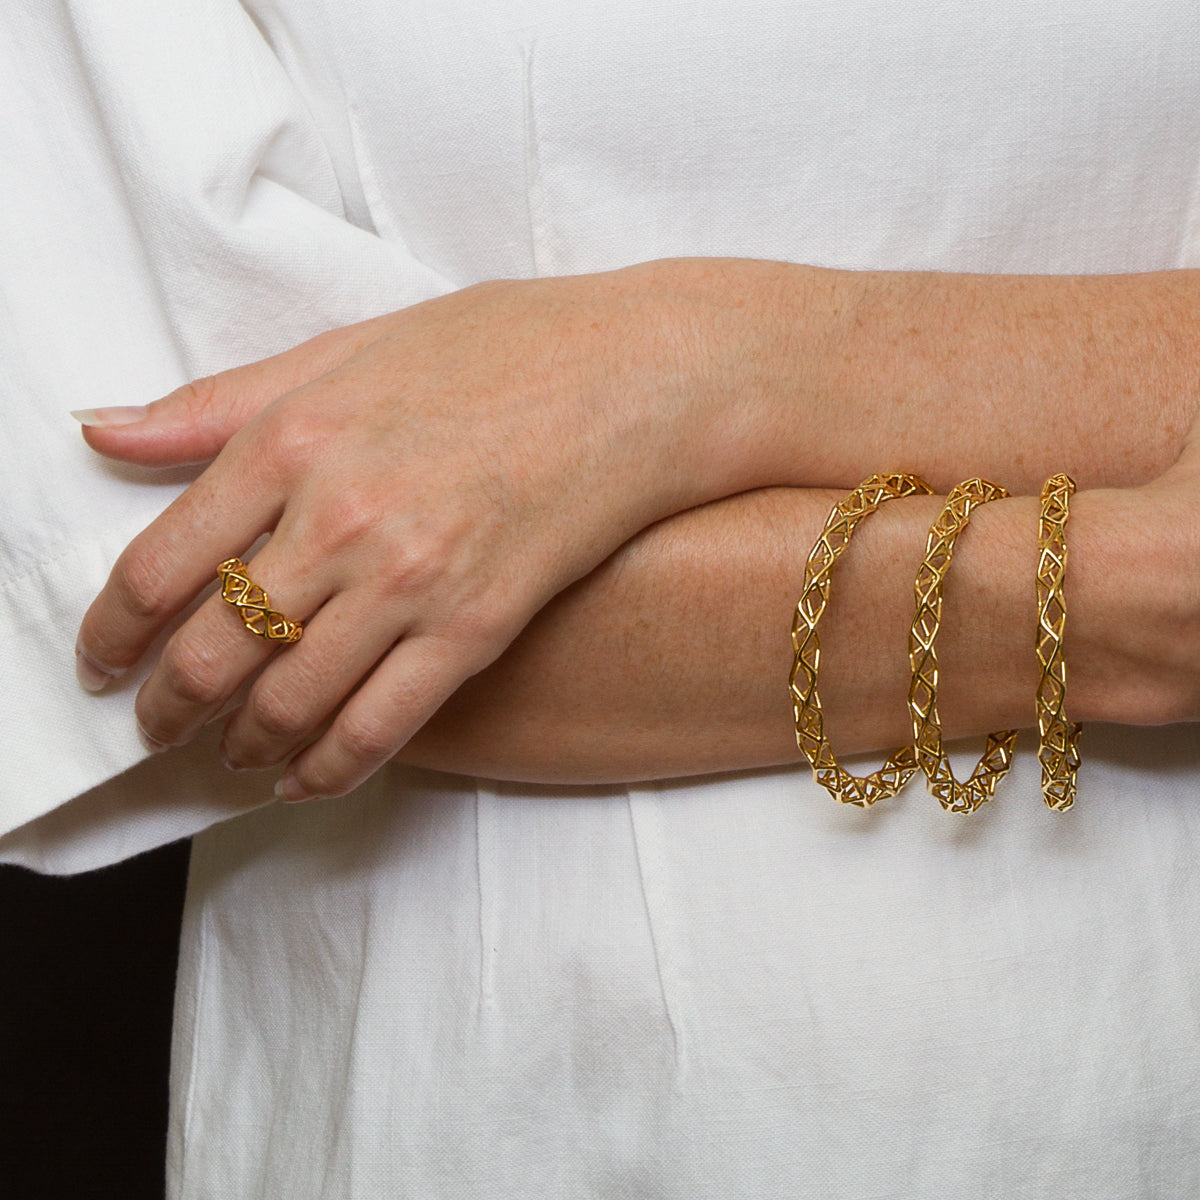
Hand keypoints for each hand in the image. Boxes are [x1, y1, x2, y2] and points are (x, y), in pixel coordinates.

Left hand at [74, 269, 733, 800]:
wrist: (635, 378)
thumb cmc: (500, 348)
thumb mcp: (347, 350)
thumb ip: (219, 403)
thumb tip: (104, 430)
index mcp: (293, 439)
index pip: (159, 566)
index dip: (111, 634)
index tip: (100, 662)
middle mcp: (339, 518)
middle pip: (212, 650)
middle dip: (166, 707)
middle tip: (154, 725)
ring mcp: (411, 580)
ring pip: (288, 702)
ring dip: (239, 746)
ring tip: (226, 756)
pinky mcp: (478, 628)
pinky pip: (380, 726)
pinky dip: (327, 769)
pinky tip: (303, 779)